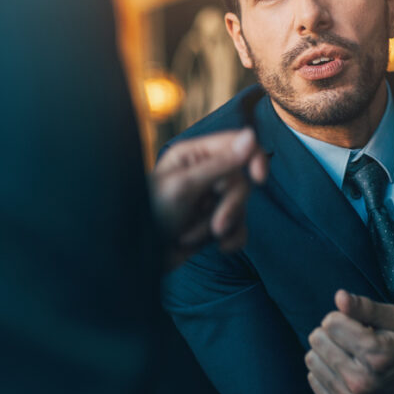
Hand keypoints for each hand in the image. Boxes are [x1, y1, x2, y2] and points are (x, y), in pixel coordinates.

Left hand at [150, 128, 266, 268]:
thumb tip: (252, 136)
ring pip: (241, 207)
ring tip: (192, 238)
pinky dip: (232, 239)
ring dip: (223, 226)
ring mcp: (210, 200)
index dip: (254, 157)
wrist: (134, 257)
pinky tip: (219, 248)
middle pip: (242, 181)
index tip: (259, 177)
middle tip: (216, 227)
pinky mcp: (213, 224)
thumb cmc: (149, 214)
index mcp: (194, 155)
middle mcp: (204, 173)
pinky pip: (240, 227)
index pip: (237, 144)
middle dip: (231, 206)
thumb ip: (221, 163)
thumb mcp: (185, 187)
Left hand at [305, 290, 393, 393]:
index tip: (356, 325)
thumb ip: (365, 306)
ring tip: (348, 356)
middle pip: (317, 339)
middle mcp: (362, 382)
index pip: (330, 323)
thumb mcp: (393, 319)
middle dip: (331, 334)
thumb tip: (339, 297)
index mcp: (377, 355)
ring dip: (326, 353)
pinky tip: (345, 373)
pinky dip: (326, 372)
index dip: (341, 318)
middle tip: (351, 341)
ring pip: (311, 359)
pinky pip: (312, 379)